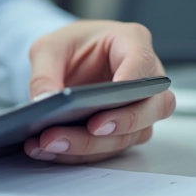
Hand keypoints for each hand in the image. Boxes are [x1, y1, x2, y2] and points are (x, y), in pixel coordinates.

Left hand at [24, 20, 175, 163]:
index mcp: (131, 42)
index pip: (142, 62)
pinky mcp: (125, 129)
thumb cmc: (68, 46)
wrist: (66, 60)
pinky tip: (51, 150)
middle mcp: (144, 77)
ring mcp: (139, 106)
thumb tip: (43, 102)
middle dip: (121, 122)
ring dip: (92, 144)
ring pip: (131, 134)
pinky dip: (81, 153)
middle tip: (90, 129)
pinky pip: (111, 147)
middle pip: (152, 107)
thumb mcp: (47, 48)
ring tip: (51, 143)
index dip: (130, 83)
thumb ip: (44, 73)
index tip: (110, 97)